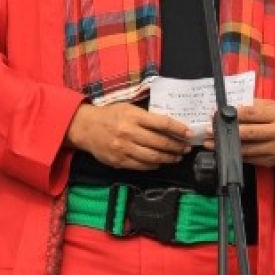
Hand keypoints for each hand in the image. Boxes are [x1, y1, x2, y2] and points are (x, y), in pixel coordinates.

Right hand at [65, 102, 192, 169]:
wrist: (85, 127)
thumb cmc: (110, 115)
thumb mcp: (128, 108)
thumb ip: (146, 117)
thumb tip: (168, 126)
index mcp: (133, 116)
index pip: (162, 123)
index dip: (178, 129)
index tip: (189, 133)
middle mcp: (129, 132)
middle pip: (160, 142)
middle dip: (176, 147)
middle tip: (186, 148)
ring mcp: (124, 148)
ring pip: (153, 157)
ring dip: (168, 158)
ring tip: (177, 157)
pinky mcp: (119, 161)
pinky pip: (141, 165)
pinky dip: (153, 165)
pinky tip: (160, 162)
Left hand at [206, 99, 274, 166]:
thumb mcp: (270, 105)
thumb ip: (250, 106)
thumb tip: (225, 109)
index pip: (251, 113)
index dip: (232, 114)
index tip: (216, 114)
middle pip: (248, 133)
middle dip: (226, 132)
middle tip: (208, 130)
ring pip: (247, 149)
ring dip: (226, 146)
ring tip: (210, 143)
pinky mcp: (272, 161)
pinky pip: (250, 159)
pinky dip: (235, 154)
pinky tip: (224, 150)